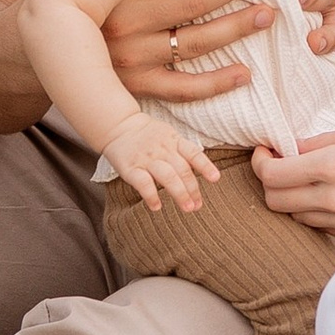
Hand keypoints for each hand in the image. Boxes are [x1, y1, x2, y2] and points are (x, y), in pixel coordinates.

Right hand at [103, 110, 220, 215]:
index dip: (205, 166)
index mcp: (174, 140)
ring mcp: (147, 158)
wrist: (119, 126)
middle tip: (198, 205)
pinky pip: (143, 183)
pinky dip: (151, 195)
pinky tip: (157, 207)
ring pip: (167, 176)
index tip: (215, 179)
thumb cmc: (149, 135)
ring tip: (188, 208)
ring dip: (179, 193)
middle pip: (182, 169)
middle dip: (192, 189)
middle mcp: (162, 149)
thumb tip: (206, 170)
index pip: (193, 153)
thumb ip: (184, 151)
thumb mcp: (169, 135)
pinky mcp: (130, 168)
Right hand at [104, 0, 266, 106]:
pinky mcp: (140, 88)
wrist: (58, 56)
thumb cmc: (93, 7)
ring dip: (233, 29)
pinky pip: (183, 89)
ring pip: (194, 44)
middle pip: (191, 4)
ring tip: (264, 14)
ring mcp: (135, 61)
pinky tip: (245, 73)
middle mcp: (127, 27)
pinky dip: (216, 83)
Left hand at [250, 124, 334, 240]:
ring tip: (308, 178)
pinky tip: (332, 194)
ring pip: (297, 218)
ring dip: (293, 198)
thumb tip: (290, 147)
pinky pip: (323, 228)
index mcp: (334, 167)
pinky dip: (317, 212)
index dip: (259, 162)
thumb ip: (322, 141)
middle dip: (270, 182)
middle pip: (275, 202)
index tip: (265, 150)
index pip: (271, 176)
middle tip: (280, 163)